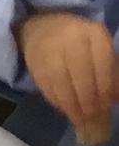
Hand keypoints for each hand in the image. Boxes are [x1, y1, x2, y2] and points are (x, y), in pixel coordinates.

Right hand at [18, 11, 118, 145]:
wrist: (43, 28)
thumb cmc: (80, 42)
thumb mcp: (98, 48)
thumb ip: (109, 70)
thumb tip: (114, 98)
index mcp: (93, 32)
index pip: (102, 61)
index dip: (105, 84)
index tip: (107, 103)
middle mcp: (70, 38)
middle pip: (80, 72)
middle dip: (87, 97)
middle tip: (92, 114)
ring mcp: (49, 50)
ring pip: (61, 81)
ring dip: (71, 104)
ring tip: (79, 117)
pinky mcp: (34, 63)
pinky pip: (46, 86)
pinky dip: (56, 100)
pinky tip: (65, 109)